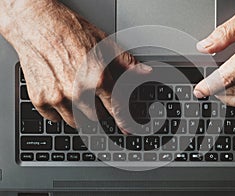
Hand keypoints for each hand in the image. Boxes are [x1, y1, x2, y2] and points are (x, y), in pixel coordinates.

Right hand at [0, 0, 151, 130]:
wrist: (35, 23)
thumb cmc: (69, 30)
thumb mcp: (104, 43)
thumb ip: (126, 62)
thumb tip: (145, 72)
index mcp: (97, 79)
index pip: (116, 109)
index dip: (124, 121)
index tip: (127, 128)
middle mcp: (78, 92)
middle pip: (97, 117)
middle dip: (98, 109)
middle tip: (93, 95)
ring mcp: (57, 97)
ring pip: (76, 122)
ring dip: (79, 113)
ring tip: (75, 93)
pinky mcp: (40, 99)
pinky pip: (54, 118)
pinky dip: (59, 110)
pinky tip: (59, 92)